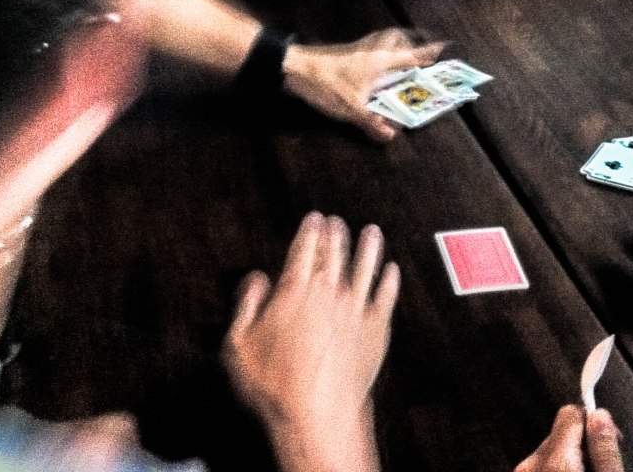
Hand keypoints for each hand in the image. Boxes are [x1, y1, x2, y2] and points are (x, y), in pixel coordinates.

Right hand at [223, 213, 398, 471]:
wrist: (318, 413)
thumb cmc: (277, 385)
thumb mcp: (239, 346)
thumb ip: (247, 306)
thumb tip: (255, 280)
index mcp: (295, 291)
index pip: (305, 249)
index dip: (310, 230)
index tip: (314, 219)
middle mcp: (329, 292)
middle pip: (335, 253)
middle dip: (336, 233)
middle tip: (337, 221)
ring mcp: (356, 308)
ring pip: (366, 267)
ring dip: (368, 248)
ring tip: (372, 233)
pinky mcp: (376, 328)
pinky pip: (386, 296)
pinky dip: (390, 281)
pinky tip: (392, 272)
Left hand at [282, 28, 443, 141]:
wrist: (295, 68)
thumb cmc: (327, 85)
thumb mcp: (351, 109)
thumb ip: (372, 122)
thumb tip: (391, 135)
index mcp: (379, 62)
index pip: (409, 55)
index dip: (426, 53)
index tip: (442, 48)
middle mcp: (371, 52)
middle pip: (396, 40)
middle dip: (411, 44)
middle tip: (421, 53)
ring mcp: (357, 51)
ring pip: (382, 42)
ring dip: (394, 46)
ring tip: (401, 57)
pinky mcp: (345, 54)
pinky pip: (370, 49)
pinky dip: (378, 54)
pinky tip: (374, 67)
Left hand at [515, 406, 623, 471]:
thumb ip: (604, 450)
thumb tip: (600, 415)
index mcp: (555, 460)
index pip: (570, 413)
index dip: (593, 421)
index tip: (608, 436)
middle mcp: (531, 465)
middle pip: (561, 433)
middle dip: (583, 444)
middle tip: (601, 464)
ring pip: (552, 451)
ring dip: (570, 459)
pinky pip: (542, 466)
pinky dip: (556, 469)